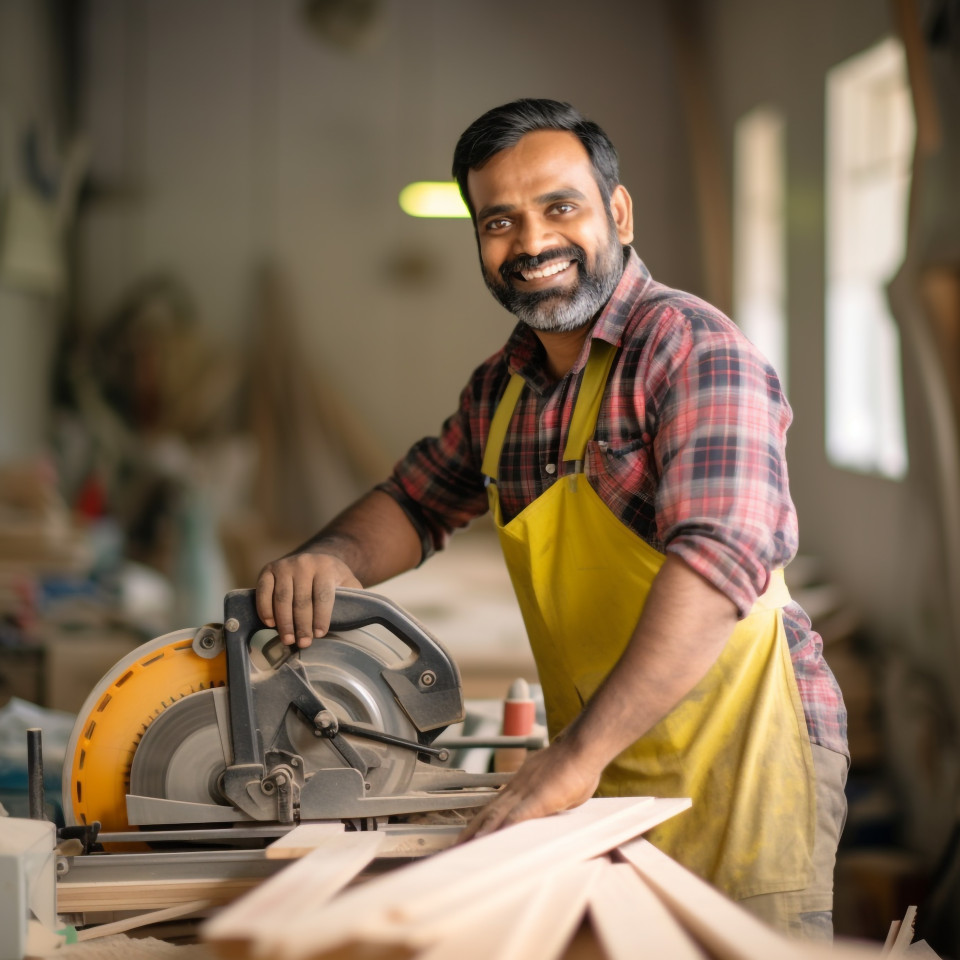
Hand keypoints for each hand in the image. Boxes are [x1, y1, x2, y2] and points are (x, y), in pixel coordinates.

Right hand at [256, 552, 361, 647]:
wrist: (313, 558)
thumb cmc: (332, 578)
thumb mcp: (348, 582)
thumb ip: (354, 596)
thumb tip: (363, 616)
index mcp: (326, 567)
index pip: (322, 596)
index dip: (321, 617)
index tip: (320, 635)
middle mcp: (304, 563)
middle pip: (301, 600)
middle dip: (302, 624)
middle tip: (303, 643)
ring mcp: (284, 565)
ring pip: (282, 598)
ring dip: (284, 621)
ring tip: (288, 639)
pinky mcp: (268, 569)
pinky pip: (263, 591)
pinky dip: (265, 608)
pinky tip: (270, 624)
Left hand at [459, 739, 601, 841]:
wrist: (583, 747)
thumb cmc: (575, 765)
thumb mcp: (556, 789)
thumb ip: (546, 802)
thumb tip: (546, 813)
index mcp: (521, 787)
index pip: (495, 808)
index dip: (480, 823)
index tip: (469, 836)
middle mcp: (517, 788)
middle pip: (488, 813)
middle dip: (471, 832)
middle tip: (455, 847)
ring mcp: (525, 791)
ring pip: (497, 815)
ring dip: (480, 833)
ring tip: (466, 848)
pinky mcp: (539, 798)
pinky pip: (518, 815)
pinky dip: (504, 828)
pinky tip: (494, 839)